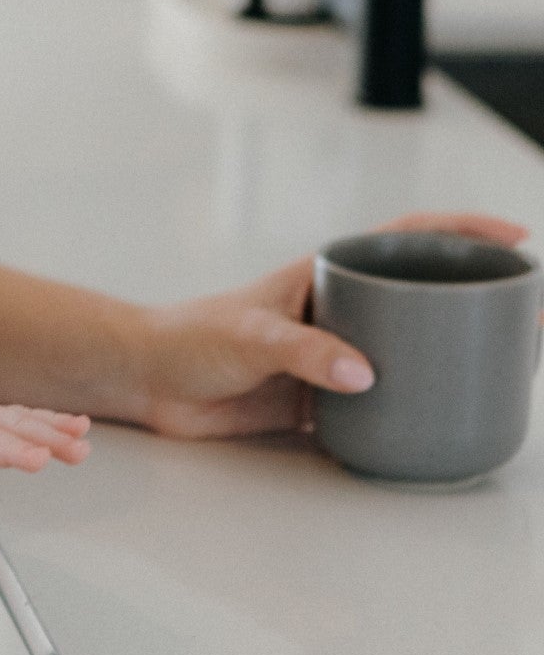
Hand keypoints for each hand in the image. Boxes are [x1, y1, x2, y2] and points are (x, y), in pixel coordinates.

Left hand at [131, 211, 530, 438]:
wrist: (149, 380)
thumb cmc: (189, 336)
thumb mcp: (250, 335)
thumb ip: (305, 352)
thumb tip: (366, 375)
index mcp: (322, 275)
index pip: (402, 238)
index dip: (458, 232)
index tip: (513, 240)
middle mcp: (335, 311)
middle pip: (416, 298)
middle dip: (473, 300)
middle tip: (530, 315)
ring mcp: (331, 355)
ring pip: (405, 351)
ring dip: (450, 358)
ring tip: (507, 367)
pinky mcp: (320, 399)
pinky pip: (379, 403)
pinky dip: (412, 409)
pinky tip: (444, 422)